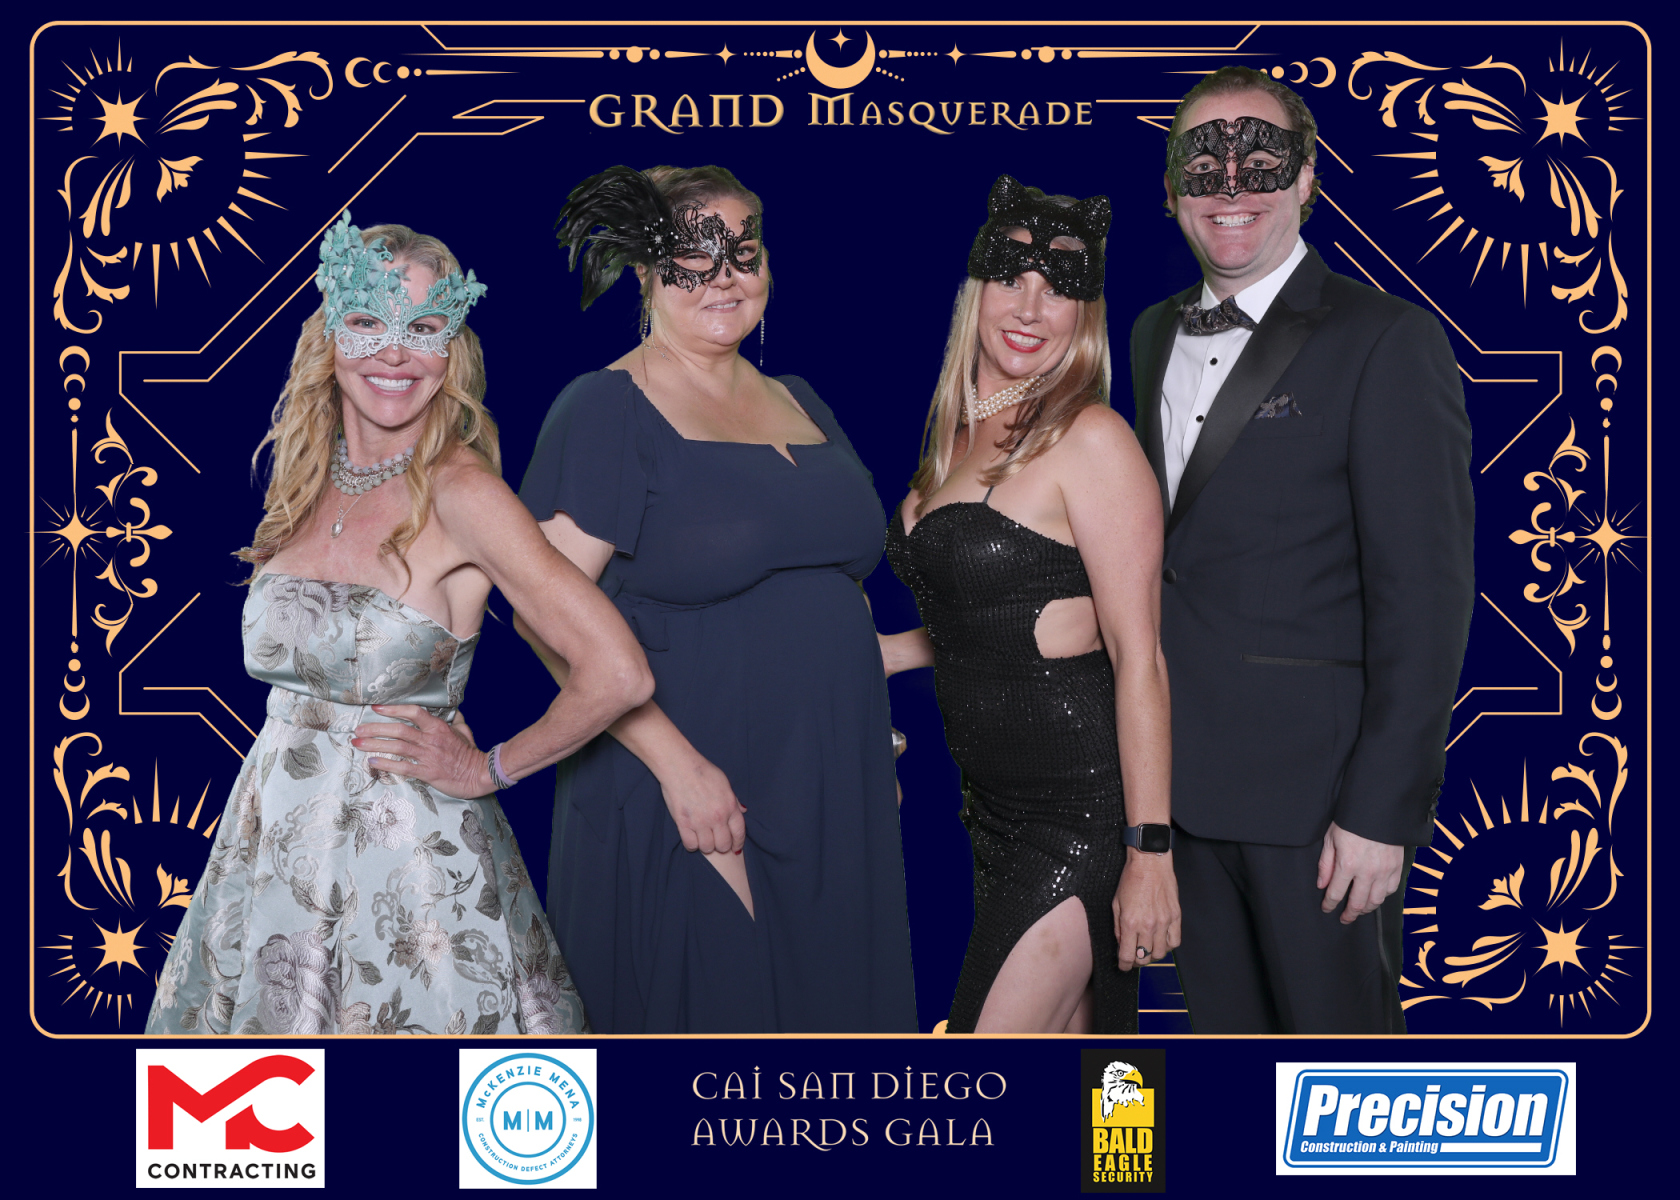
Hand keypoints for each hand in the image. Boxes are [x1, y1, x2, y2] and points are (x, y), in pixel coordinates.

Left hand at [353, 704, 493, 799]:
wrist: (479, 774)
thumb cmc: (471, 753)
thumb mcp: (464, 730)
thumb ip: (456, 720)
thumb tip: (455, 711)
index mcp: (438, 727)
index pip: (412, 712)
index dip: (393, 709)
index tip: (376, 708)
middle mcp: (430, 739)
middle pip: (398, 730)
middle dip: (375, 729)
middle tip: (358, 729)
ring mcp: (428, 756)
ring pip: (397, 747)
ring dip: (375, 744)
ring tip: (358, 744)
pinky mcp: (427, 773)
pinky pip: (403, 767)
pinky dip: (386, 764)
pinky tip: (372, 762)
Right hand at [658, 753, 746, 854]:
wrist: (680, 767)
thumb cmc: (702, 771)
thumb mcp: (724, 783)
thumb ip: (734, 800)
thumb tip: (743, 811)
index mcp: (730, 806)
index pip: (739, 832)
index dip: (738, 843)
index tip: (735, 847)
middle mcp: (718, 817)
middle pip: (723, 845)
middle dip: (721, 846)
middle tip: (716, 841)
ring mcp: (700, 822)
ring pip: (707, 848)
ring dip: (706, 846)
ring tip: (703, 838)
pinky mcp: (684, 824)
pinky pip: (690, 845)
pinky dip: (692, 845)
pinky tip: (692, 838)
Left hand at [1112, 849, 1180, 971]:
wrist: (1150, 863)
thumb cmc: (1130, 880)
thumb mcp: (1116, 904)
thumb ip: (1118, 928)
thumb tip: (1122, 944)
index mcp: (1130, 923)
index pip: (1127, 956)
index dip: (1124, 966)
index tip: (1123, 967)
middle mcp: (1148, 926)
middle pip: (1144, 958)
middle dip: (1137, 961)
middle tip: (1134, 957)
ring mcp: (1164, 922)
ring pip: (1161, 953)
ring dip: (1153, 955)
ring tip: (1148, 949)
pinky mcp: (1176, 917)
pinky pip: (1175, 942)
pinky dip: (1168, 946)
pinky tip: (1161, 941)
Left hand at [1317, 821, 1404, 922]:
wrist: (1379, 808)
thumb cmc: (1352, 821)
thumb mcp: (1331, 838)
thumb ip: (1326, 864)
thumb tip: (1322, 884)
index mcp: (1347, 864)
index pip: (1336, 893)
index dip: (1329, 904)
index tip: (1326, 909)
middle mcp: (1367, 872)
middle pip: (1357, 903)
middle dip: (1349, 914)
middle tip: (1344, 918)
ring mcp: (1385, 871)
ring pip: (1376, 901)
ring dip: (1366, 909)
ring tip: (1358, 910)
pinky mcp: (1397, 867)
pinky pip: (1391, 890)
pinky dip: (1382, 897)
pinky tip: (1375, 897)